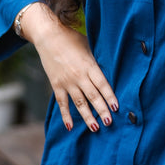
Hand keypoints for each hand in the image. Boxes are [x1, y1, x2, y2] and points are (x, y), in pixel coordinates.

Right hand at [21, 3, 117, 131]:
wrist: (48, 36)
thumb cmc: (71, 39)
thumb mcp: (88, 46)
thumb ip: (97, 61)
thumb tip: (109, 71)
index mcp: (89, 65)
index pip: (102, 84)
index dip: (110, 96)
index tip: (116, 108)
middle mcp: (78, 76)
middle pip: (93, 96)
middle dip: (102, 110)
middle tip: (109, 122)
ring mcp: (66, 82)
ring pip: (79, 103)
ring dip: (87, 116)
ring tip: (95, 128)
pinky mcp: (56, 85)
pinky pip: (62, 103)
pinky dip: (65, 115)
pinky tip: (70, 126)